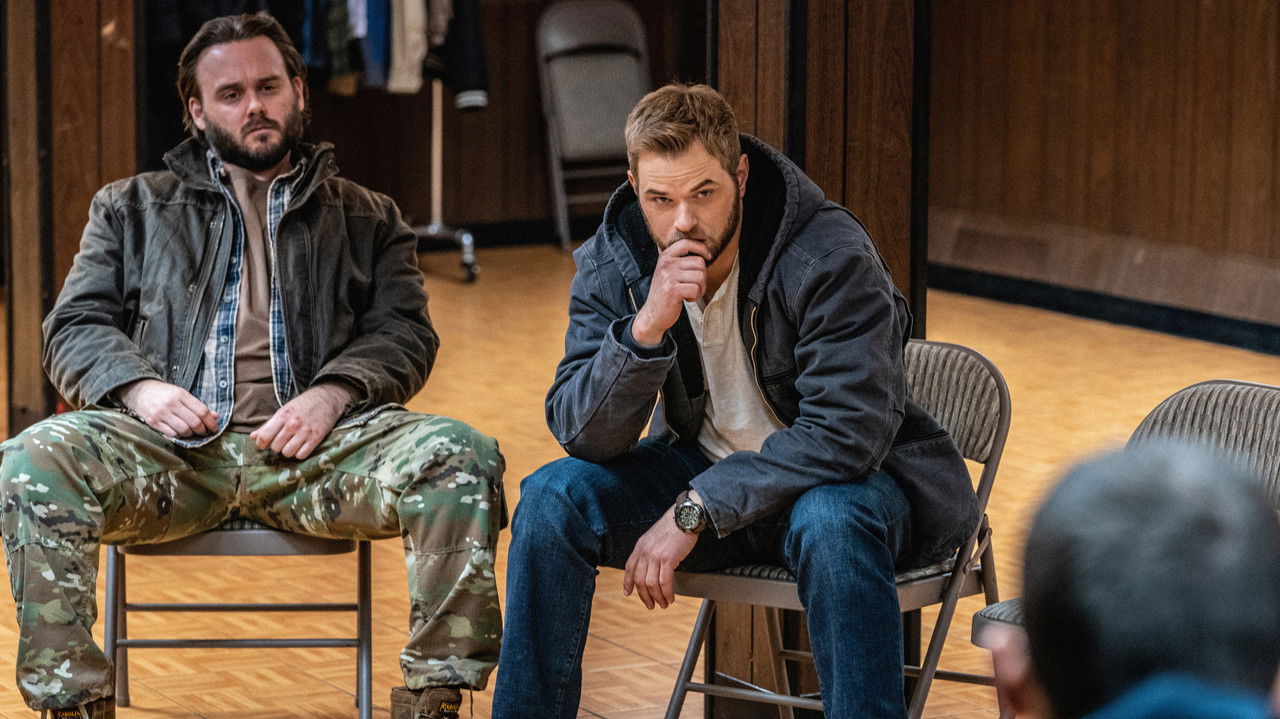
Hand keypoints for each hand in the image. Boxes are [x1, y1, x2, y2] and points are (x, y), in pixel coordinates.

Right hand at [118, 379, 218, 437]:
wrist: (138, 390)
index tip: (214, 428)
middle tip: (204, 432)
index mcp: (181, 394)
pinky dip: (179, 436)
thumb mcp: (181, 394)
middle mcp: (171, 403)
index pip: (202, 411)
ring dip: (191, 434)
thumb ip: (197, 405)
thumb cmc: (164, 393)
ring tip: (192, 432)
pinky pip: (172, 434)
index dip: (211, 422)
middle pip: (195, 422)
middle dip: (203, 430)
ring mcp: (161, 413)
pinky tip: (180, 433)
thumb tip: (216, 416)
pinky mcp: (153, 422)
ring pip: (184, 430)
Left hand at [249, 382, 353, 458]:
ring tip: (292, 444)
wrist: (327, 399)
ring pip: (287, 453)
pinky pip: (301, 455)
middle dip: (277, 446)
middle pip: (275, 447)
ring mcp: (305, 431)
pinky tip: (302, 446)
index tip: (264, 444)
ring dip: (288, 450)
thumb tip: (253, 437)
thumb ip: (268, 425)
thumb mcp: (284, 411)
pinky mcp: (316, 438)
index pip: (265, 436)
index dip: (261, 443)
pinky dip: (300, 453)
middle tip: (282, 440)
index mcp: (283, 415)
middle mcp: (293, 424)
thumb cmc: (303, 405)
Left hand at [623, 492, 704, 608]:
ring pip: (651, 584)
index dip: (627, 582)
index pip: (629, 567)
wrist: (684, 517)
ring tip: (663, 603)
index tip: (628, 592)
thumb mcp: (654, 538)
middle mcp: (645, 552)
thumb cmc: (674, 527)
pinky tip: (670, 597)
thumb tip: (650, 567)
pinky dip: (667, 593)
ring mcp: (655, 556)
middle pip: (639, 580)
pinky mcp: (668, 559)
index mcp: (640, 546)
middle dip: (644, 596)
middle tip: (650, 605)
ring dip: (657, 597)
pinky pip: (664, 582)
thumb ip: (649, 551)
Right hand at [631, 239, 711, 345]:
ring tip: (690, 293)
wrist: (652, 314)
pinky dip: (695, 296)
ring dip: (700, 288)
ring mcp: (668, 276)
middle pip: (699, 262)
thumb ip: (680, 260)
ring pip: (700, 276)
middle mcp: (666, 264)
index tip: (708, 256)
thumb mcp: (669, 272)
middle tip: (694, 286)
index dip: (701, 248)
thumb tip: (704, 249)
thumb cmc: (666, 293)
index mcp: (665, 257)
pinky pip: (696, 289)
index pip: (687, 243)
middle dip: (702, 277)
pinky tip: (686, 299)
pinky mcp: (672, 290)